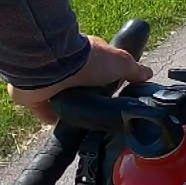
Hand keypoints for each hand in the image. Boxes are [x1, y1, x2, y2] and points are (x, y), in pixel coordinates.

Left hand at [8, 35, 152, 123]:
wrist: (52, 66)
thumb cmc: (87, 59)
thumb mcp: (120, 62)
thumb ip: (133, 69)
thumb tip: (149, 74)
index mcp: (86, 58)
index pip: (99, 70)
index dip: (107, 81)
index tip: (113, 94)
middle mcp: (68, 70)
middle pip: (82, 88)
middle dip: (90, 98)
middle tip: (101, 114)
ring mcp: (51, 85)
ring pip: (65, 101)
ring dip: (73, 110)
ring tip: (85, 126)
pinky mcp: (36, 99)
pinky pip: (46, 113)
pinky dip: (53, 119)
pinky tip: (65, 127)